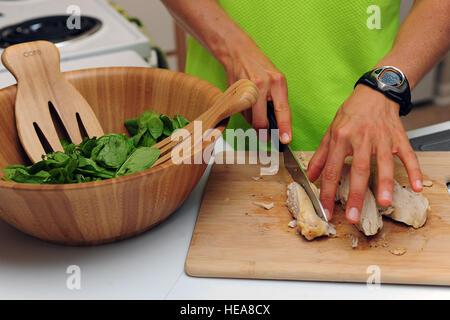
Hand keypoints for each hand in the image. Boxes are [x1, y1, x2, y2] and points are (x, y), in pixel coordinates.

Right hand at [221, 37, 291, 143]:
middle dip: (263, 130)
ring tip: (254, 105)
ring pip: (250, 118)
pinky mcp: (235, 92)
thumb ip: (277, 102)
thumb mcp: (276, 81)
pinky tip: (246, 101)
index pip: (282, 110)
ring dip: (253, 119)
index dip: (284, 127)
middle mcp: (262, 85)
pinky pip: (241, 112)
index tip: (285, 140)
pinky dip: (245, 112)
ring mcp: (247, 89)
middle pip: (260, 121)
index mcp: (277, 82)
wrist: (239, 53)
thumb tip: (277, 127)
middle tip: (265, 135)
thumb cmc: (261, 69)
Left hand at [306, 84, 422, 222]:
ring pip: (384, 163)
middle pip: (358, 170)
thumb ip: (320, 156)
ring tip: (383, 203)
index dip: (327, 191)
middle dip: (355, 195)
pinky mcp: (398, 137)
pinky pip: (407, 155)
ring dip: (384, 184)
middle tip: (353, 216)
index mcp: (341, 138)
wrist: (375, 93)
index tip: (326, 209)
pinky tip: (415, 186)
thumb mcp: (330, 131)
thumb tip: (309, 176)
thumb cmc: (351, 113)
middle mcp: (361, 139)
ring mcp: (382, 138)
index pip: (332, 170)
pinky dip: (413, 170)